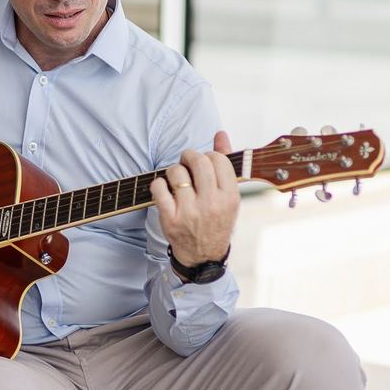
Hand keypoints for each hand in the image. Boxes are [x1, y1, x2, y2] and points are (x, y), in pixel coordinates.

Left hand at [149, 131, 238, 268]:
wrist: (203, 255)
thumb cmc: (217, 221)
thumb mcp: (228, 196)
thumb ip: (225, 163)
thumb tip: (220, 134)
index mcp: (230, 197)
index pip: (218, 160)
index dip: (208, 155)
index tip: (204, 162)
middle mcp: (212, 204)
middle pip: (197, 162)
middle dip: (188, 155)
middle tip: (186, 161)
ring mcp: (190, 212)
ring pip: (176, 172)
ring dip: (174, 171)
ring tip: (177, 179)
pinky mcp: (170, 218)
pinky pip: (159, 187)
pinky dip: (159, 184)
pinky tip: (165, 189)